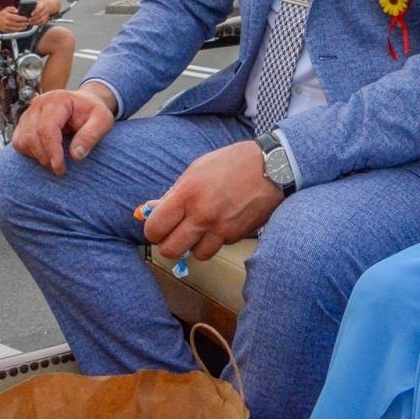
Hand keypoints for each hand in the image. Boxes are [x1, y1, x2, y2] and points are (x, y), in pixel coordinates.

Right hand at [0, 7, 30, 31]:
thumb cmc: (2, 14)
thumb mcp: (7, 9)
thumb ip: (12, 8)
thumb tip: (17, 11)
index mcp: (8, 16)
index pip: (17, 18)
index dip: (22, 19)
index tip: (26, 18)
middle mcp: (7, 22)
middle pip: (17, 24)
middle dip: (23, 24)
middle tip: (28, 23)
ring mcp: (6, 27)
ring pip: (15, 29)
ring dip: (21, 28)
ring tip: (25, 27)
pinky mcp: (5, 31)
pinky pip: (12, 31)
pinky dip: (17, 30)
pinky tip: (21, 29)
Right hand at [11, 87, 114, 174]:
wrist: (85, 104)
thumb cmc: (93, 111)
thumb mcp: (103, 120)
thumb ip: (91, 136)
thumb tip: (76, 155)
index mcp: (58, 100)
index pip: (47, 128)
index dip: (52, 151)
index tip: (60, 168)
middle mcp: (39, 104)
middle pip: (32, 136)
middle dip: (45, 157)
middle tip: (60, 168)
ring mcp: (29, 113)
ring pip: (22, 140)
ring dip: (37, 156)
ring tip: (54, 161)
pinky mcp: (24, 122)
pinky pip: (18, 141)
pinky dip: (29, 153)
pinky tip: (44, 155)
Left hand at [25, 0, 52, 26]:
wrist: (48, 5)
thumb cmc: (40, 4)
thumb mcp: (36, 2)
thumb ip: (31, 5)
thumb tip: (23, 8)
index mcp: (42, 5)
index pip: (39, 8)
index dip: (35, 12)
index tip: (31, 14)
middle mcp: (46, 10)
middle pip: (40, 15)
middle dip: (34, 18)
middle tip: (29, 20)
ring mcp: (47, 14)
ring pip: (42, 19)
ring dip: (36, 22)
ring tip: (31, 23)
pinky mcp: (47, 18)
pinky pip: (44, 22)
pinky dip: (39, 24)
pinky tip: (35, 24)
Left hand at [142, 141, 281, 261]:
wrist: (271, 167)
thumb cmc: (232, 163)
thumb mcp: (196, 170)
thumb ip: (173, 193)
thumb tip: (148, 210)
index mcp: (188, 194)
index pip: (155, 228)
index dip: (152, 231)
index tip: (157, 227)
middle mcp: (203, 215)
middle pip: (171, 250)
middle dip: (168, 245)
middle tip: (173, 234)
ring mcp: (221, 228)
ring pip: (195, 255)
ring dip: (194, 246)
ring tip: (199, 229)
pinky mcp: (237, 236)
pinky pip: (218, 247)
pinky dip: (215, 240)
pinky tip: (220, 223)